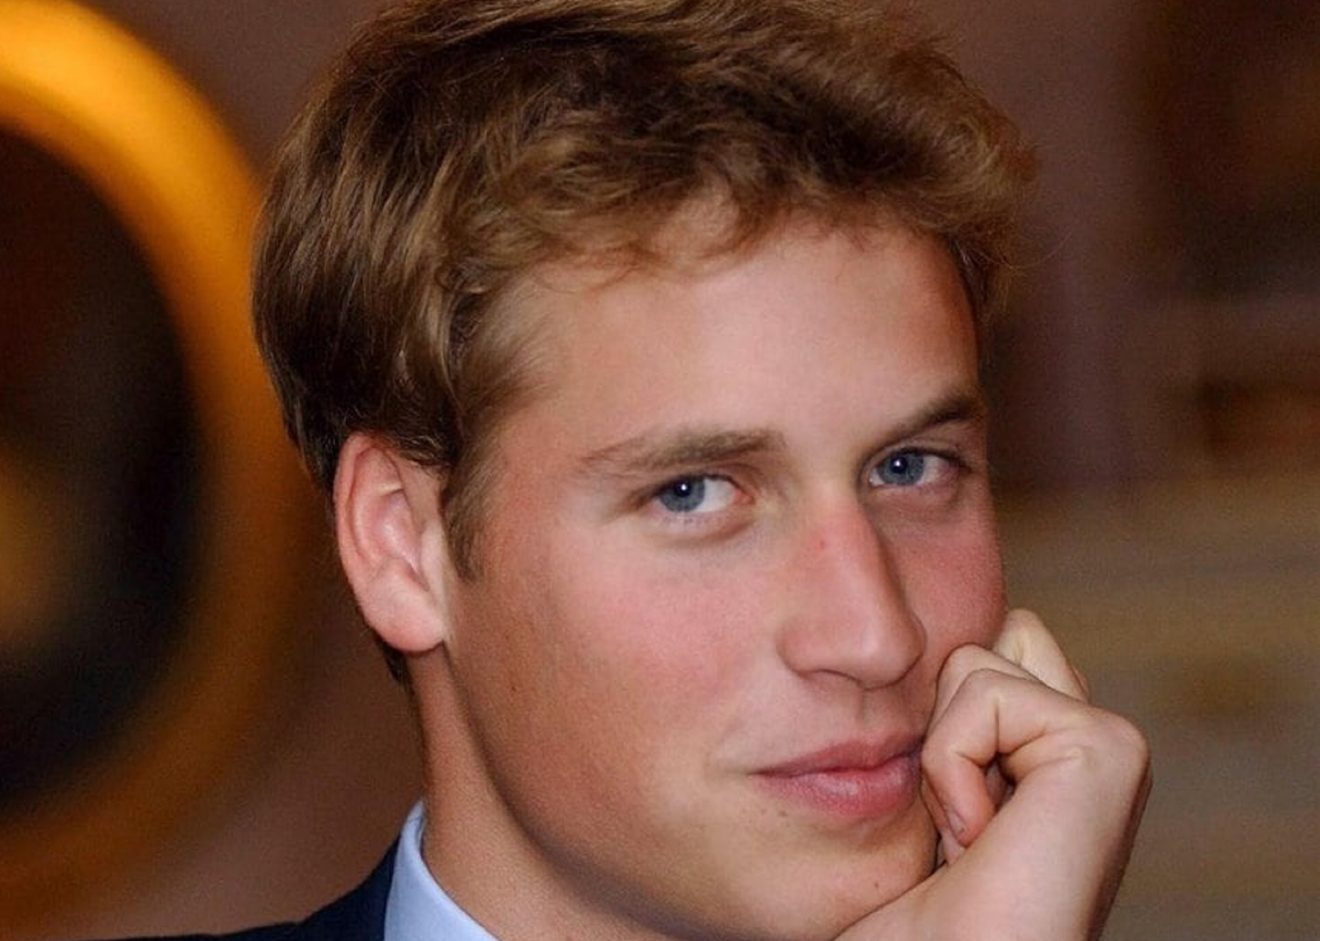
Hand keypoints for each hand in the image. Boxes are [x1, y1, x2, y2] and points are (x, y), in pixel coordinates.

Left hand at [838, 610, 1150, 940]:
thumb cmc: (910, 917)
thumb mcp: (910, 796)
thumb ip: (935, 719)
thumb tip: (902, 639)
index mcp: (1047, 755)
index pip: (973, 650)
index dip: (925, 720)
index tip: (934, 821)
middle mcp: (1087, 745)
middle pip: (978, 640)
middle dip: (936, 720)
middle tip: (950, 822)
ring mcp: (1106, 746)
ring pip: (974, 659)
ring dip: (940, 750)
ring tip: (966, 837)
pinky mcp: (1108, 748)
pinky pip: (986, 691)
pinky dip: (952, 765)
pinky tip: (980, 839)